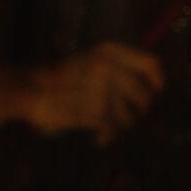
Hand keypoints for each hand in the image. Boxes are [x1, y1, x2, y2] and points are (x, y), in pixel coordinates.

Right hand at [23, 42, 164, 144]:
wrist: (31, 90)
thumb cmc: (62, 78)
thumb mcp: (91, 60)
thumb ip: (120, 66)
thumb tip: (154, 86)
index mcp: (110, 52)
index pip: (151, 64)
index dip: (158, 81)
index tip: (156, 92)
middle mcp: (110, 68)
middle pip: (145, 96)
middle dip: (140, 111)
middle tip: (127, 116)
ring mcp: (104, 89)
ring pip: (130, 117)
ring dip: (120, 126)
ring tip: (105, 126)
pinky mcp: (96, 111)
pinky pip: (112, 130)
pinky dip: (107, 137)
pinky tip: (99, 138)